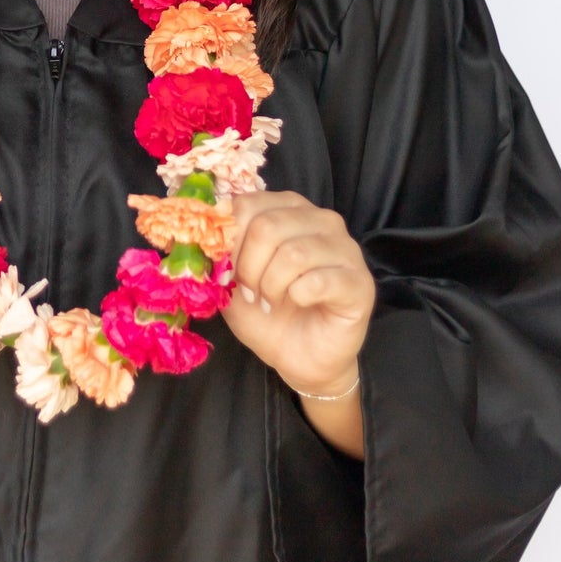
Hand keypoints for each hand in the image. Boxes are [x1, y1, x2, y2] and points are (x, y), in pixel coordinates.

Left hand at [222, 191, 374, 398]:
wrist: (299, 356)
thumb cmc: (267, 311)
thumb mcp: (230, 278)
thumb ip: (218, 252)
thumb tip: (201, 237)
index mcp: (287, 209)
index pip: (246, 204)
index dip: (227, 241)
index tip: (225, 270)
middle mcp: (320, 219)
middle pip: (267, 226)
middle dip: (248, 267)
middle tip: (251, 293)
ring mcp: (345, 248)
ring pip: (292, 253)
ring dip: (271, 285)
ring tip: (271, 302)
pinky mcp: (359, 281)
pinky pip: (318, 281)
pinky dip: (296, 296)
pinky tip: (297, 304)